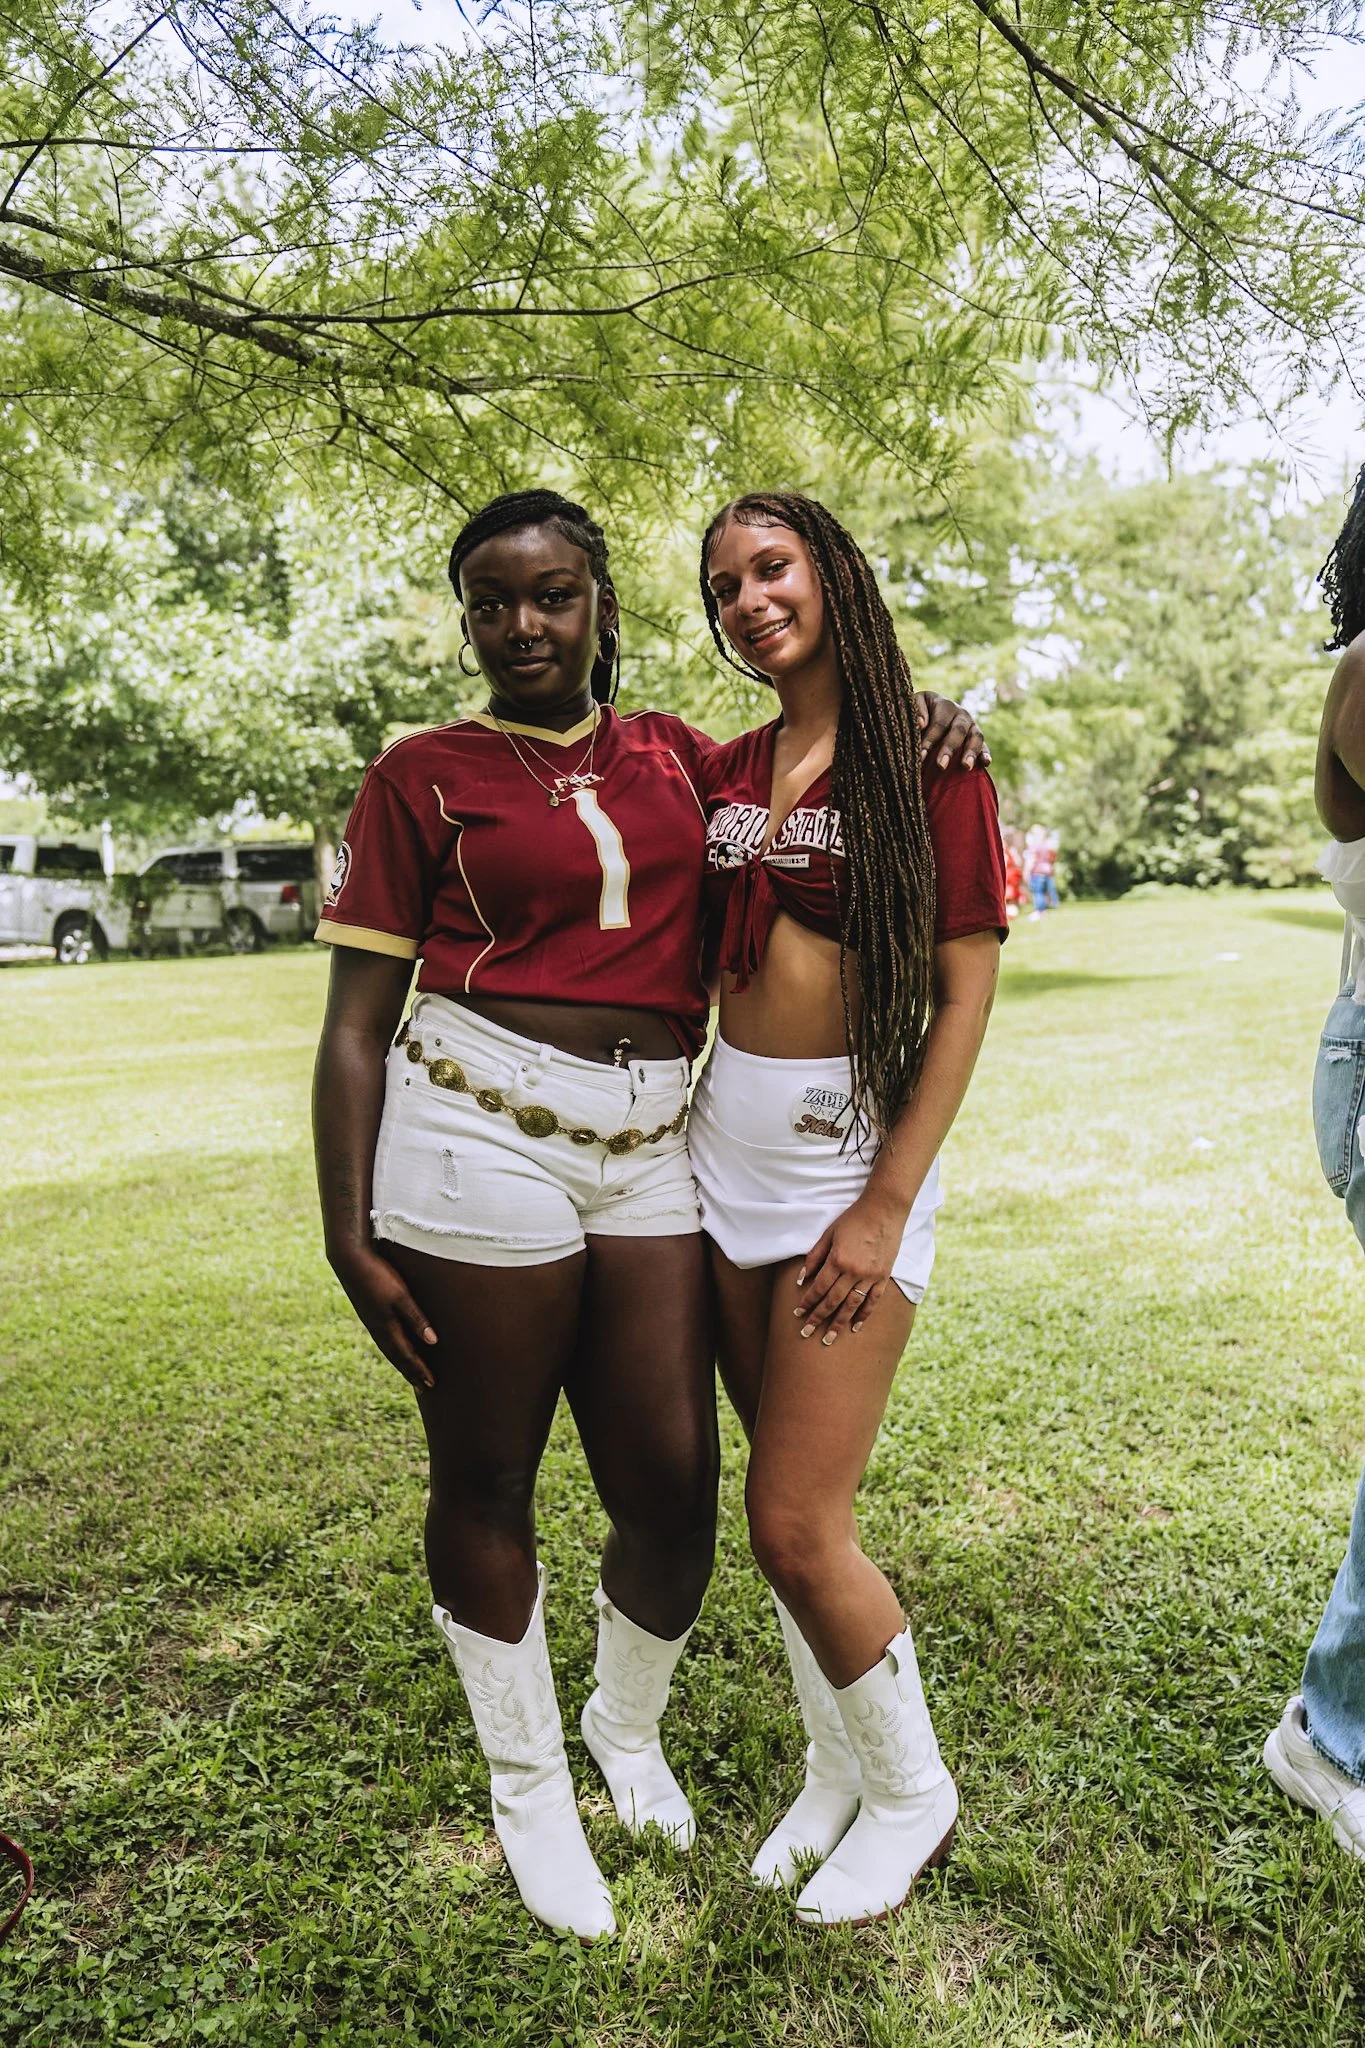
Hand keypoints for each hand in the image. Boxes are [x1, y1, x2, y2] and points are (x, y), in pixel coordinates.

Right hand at [330, 1242, 438, 1389]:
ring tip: (411, 1372)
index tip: (431, 1385)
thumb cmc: (378, 1276)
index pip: (407, 1355)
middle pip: (398, 1356)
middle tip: (424, 1387)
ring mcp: (372, 1321)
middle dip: (411, 1371)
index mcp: (387, 1328)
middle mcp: (378, 1329)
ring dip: (402, 1362)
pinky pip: (384, 1338)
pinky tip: (395, 1345)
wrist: (350, 1259)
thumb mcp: (401, 1296)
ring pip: (390, 1348)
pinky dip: (393, 1348)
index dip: (419, 1370)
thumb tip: (433, 1342)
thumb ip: (416, 1319)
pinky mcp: (369, 1312)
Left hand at [793, 1192, 909, 1345]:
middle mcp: (854, 1271)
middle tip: (806, 1332)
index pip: (819, 1287)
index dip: (807, 1301)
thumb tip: (802, 1278)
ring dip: (838, 1323)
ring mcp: (871, 1276)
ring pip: (852, 1306)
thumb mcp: (829, 1234)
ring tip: (828, 1338)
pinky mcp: (884, 1276)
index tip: (798, 1313)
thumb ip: (815, 1257)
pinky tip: (855, 1327)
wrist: (884, 1210)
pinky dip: (864, 1315)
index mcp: (838, 1260)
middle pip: (833, 1301)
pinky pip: (872, 1301)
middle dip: (818, 1318)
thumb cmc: (853, 1219)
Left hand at [915, 691, 988, 771]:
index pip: (939, 724)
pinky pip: (984, 745)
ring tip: (965, 767)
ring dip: (971, 752)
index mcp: (944, 705)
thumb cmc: (917, 712)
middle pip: (958, 730)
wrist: (929, 713)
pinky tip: (986, 763)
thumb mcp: (913, 705)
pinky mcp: (977, 738)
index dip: (930, 740)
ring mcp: (972, 726)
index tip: (921, 756)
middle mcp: (961, 714)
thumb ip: (915, 711)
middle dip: (949, 748)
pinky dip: (985, 754)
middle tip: (940, 766)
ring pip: (976, 737)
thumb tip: (921, 723)